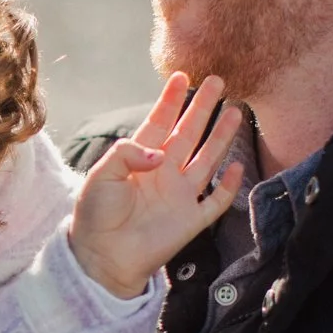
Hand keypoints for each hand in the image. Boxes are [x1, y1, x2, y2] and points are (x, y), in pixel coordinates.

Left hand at [70, 71, 243, 298]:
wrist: (102, 256)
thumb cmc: (95, 215)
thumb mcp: (102, 175)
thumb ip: (128, 154)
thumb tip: (160, 155)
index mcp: (139, 159)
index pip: (159, 122)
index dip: (170, 100)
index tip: (181, 76)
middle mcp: (163, 172)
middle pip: (188, 133)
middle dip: (202, 108)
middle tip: (217, 82)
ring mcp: (179, 195)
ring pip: (207, 159)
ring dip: (221, 137)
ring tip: (236, 111)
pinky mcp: (191, 219)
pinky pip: (216, 201)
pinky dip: (228, 186)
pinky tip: (236, 166)